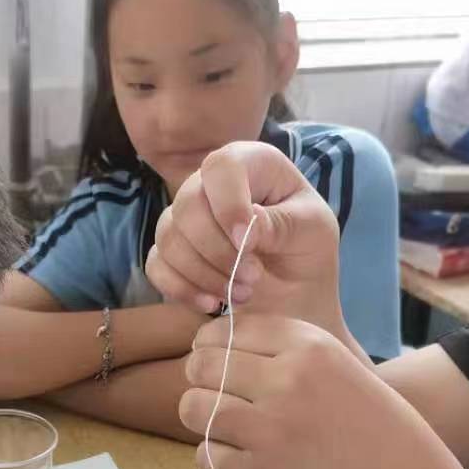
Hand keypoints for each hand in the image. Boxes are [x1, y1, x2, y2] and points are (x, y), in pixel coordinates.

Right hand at [146, 141, 346, 340]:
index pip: (222, 166)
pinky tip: (212, 303)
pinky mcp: (170, 252)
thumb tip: (244, 227)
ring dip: (204, 274)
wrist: (293, 298)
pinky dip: (182, 289)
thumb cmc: (307, 253)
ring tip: (242, 294)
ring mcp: (186, 217)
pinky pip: (156, 265)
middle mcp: (211, 184)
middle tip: (253, 278)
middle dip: (218, 250)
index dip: (229, 204)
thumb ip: (282, 223)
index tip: (248, 245)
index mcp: (252, 165)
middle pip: (187, 203)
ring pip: (169, 237)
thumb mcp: (313, 233)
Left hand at [180, 315, 465, 468]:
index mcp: (309, 347)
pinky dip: (218, 458)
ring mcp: (268, 431)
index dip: (212, 345)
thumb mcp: (340, 366)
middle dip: (201, 379)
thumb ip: (285, 352)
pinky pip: (207, 455)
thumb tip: (214, 346)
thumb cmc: (376, 427)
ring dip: (203, 416)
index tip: (217, 359)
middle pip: (201, 365)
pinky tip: (244, 460)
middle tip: (216, 395)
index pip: (229, 330)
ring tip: (227, 427)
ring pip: (193, 407)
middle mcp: (285, 382)